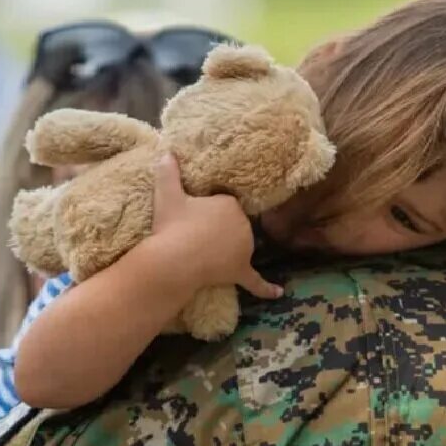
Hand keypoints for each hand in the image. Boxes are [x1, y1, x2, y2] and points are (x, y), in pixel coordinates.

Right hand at [147, 153, 282, 298]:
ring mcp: (244, 249)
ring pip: (240, 247)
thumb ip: (168, 172)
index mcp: (230, 204)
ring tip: (203, 253)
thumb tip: (166, 152)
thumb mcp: (167, 194)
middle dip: (219, 229)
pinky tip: (279, 293)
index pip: (225, 204)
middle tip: (194, 234)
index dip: (209, 211)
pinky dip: (266, 288)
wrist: (174, 259)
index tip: (193, 215)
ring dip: (229, 251)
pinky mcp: (240, 271)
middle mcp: (244, 225)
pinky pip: (255, 281)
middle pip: (234, 225)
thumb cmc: (172, 225)